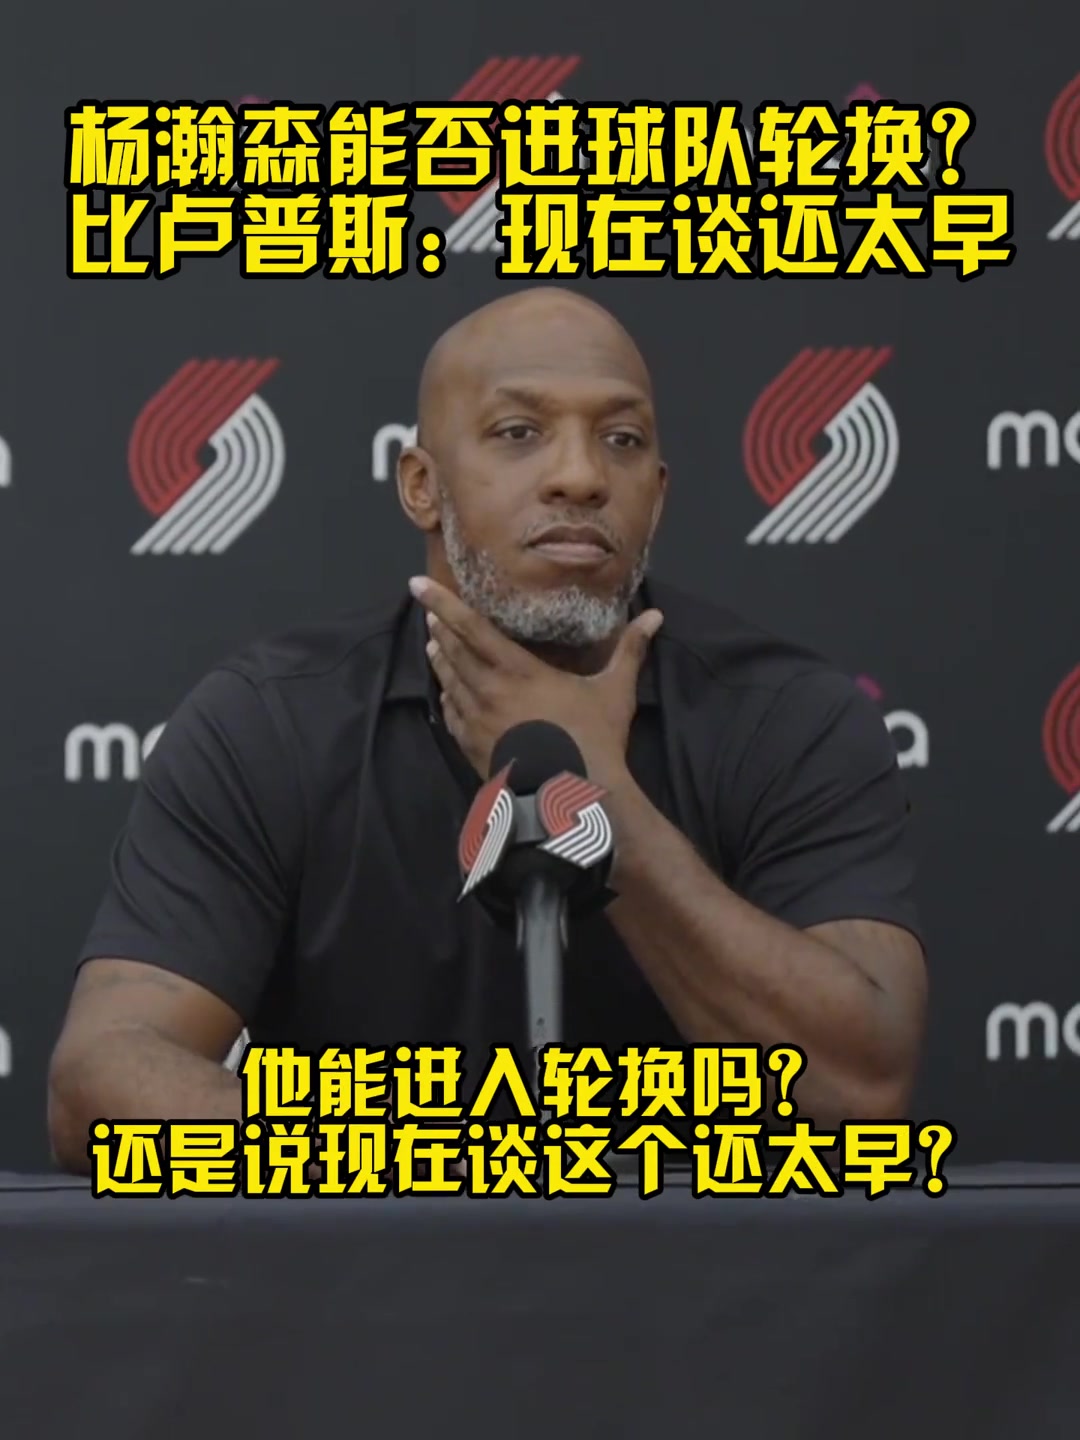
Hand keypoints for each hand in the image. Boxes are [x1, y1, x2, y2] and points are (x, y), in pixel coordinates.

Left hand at [409, 577, 662, 787]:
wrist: (573, 797)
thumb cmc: (594, 739)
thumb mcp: (615, 690)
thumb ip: (630, 650)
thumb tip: (655, 617)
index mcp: (519, 671)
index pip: (472, 629)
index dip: (444, 604)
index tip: (417, 585)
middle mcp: (489, 692)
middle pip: (453, 652)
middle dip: (440, 628)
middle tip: (430, 612)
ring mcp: (477, 722)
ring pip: (448, 682)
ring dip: (440, 660)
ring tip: (433, 644)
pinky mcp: (473, 748)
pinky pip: (452, 716)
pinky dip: (446, 699)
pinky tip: (446, 693)